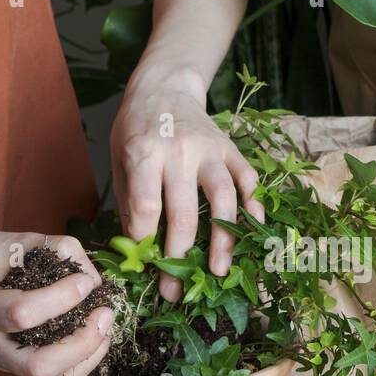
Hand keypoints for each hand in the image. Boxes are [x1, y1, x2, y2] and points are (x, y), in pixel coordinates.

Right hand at [0, 228, 112, 375]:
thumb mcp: (21, 241)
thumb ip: (61, 250)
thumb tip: (95, 281)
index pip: (23, 314)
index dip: (63, 298)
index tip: (86, 281)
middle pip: (38, 365)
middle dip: (82, 341)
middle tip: (105, 313)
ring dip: (87, 354)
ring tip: (103, 325)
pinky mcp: (14, 369)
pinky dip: (82, 360)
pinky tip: (94, 336)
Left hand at [111, 70, 263, 301]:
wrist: (164, 86)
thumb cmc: (136, 129)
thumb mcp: (119, 160)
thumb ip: (130, 202)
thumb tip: (139, 251)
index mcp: (144, 152)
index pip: (147, 206)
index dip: (146, 241)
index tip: (146, 265)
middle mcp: (179, 150)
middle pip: (185, 211)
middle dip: (180, 256)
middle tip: (176, 289)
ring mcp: (209, 149)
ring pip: (223, 199)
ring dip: (224, 239)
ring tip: (220, 270)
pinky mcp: (230, 148)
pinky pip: (248, 178)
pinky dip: (254, 204)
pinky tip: (255, 228)